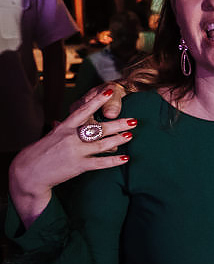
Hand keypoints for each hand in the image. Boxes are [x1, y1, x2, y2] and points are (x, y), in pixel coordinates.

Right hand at [8, 87, 134, 228]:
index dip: (97, 100)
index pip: (83, 110)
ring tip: (131, 135)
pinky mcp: (78, 166)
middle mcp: (70, 137)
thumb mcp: (50, 137)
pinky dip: (114, 161)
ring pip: (103, 143)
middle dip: (118, 123)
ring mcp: (75, 152)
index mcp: (64, 127)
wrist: (29, 173)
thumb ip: (59, 130)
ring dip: (119, 139)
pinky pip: (100, 163)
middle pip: (99, 128)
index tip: (109, 91)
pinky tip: (126, 158)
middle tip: (133, 120)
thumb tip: (58, 122)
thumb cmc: (40, 153)